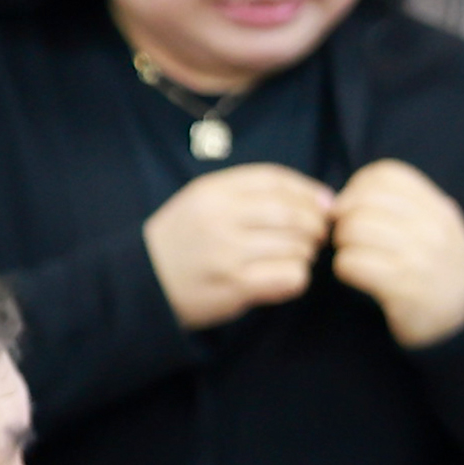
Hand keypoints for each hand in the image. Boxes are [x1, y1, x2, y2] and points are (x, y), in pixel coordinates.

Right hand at [144, 162, 335, 330]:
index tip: (322, 205)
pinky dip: (296, 277)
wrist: (141, 282)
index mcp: (211, 191)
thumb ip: (251, 193)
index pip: (276, 180)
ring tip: (292, 257)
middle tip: (314, 236)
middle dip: (315, 226)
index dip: (308, 191)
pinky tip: (282, 277)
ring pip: (297, 246)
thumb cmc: (182, 241)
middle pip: (293, 214)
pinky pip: (290, 276)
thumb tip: (322, 199)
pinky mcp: (235, 284)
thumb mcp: (202, 201)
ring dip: (305, 253)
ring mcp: (227, 253)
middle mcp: (219, 218)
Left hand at [328, 159, 463, 349]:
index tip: (355, 210)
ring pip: (352, 230)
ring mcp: (422, 259)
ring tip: (353, 255)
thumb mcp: (431, 227)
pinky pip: (351, 263)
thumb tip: (335, 199)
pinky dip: (343, 268)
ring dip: (342, 244)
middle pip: (362, 203)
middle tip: (347, 237)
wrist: (460, 318)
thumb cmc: (431, 266)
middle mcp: (435, 229)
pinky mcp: (405, 289)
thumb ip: (397, 205)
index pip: (385, 174)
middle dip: (343, 219)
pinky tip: (356, 275)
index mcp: (439, 208)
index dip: (357, 189)